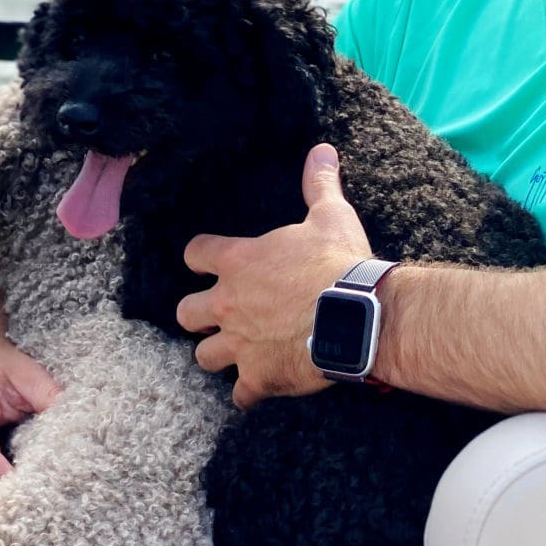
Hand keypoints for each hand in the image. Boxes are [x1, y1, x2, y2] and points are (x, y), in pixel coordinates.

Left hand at [179, 143, 371, 408]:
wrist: (359, 315)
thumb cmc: (340, 264)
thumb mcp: (330, 216)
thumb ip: (319, 184)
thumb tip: (322, 149)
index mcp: (239, 263)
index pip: (195, 254)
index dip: (201, 258)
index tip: (210, 261)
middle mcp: (228, 304)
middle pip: (186, 313)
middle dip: (198, 315)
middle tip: (219, 314)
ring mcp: (240, 345)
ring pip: (204, 357)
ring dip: (218, 354)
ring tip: (236, 353)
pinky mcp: (259, 377)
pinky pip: (240, 396)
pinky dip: (248, 394)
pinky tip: (258, 391)